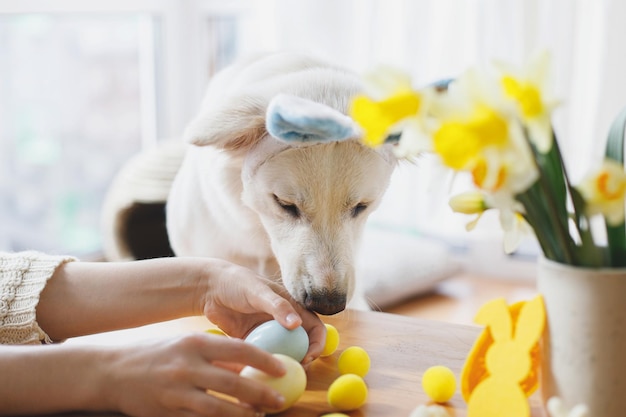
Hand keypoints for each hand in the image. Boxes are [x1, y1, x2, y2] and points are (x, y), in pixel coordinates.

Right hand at [104, 333, 285, 416]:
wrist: (111, 372)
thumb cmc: (155, 354)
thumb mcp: (186, 346)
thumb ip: (215, 356)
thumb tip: (247, 369)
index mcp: (194, 344)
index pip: (238, 350)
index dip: (264, 361)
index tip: (283, 369)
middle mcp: (186, 367)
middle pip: (233, 384)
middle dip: (260, 394)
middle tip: (279, 401)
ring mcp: (175, 393)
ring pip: (217, 409)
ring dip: (242, 415)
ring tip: (259, 416)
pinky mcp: (166, 412)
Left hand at [197, 260, 325, 363]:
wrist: (210, 289)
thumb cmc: (237, 283)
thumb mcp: (258, 291)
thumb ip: (278, 306)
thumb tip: (297, 324)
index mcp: (292, 308)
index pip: (314, 329)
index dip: (317, 344)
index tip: (308, 357)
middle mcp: (283, 323)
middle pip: (302, 346)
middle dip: (302, 361)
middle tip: (292, 371)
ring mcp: (268, 335)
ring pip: (283, 355)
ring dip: (283, 366)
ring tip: (275, 377)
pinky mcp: (252, 343)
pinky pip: (262, 358)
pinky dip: (262, 366)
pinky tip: (255, 373)